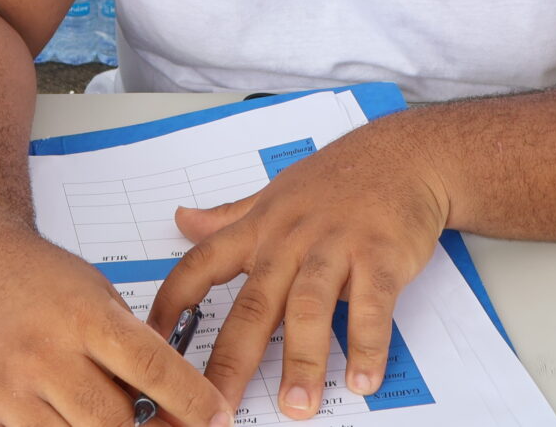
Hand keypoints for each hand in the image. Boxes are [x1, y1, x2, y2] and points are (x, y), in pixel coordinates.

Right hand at [0, 227, 232, 426]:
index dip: (193, 402)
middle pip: (113, 421)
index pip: (152, 369)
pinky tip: (61, 417)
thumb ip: (133, 351)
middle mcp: (42, 352)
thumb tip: (175, 413)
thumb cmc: (38, 278)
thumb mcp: (98, 295)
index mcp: (82, 316)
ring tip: (104, 414)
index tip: (218, 419)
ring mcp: (5, 387)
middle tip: (158, 424)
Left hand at [149, 117, 448, 419]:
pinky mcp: (381, 255)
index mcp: (259, 227)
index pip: (202, 264)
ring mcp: (335, 246)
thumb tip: (181, 220)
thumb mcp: (273, 194)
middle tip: (217, 407)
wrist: (402, 154)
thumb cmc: (336, 180)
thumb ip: (228, 217)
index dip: (173, 304)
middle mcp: (290, 239)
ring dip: (302, 362)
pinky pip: (372, 307)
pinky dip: (367, 345)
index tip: (153, 346)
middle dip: (232, 360)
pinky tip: (363, 379)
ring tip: (296, 406)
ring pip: (309, 309)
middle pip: (253, 304)